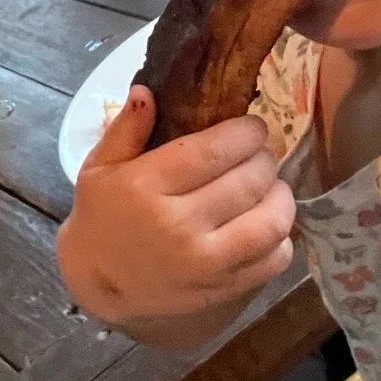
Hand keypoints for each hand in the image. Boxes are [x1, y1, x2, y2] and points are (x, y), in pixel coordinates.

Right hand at [55, 87, 294, 341]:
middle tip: (260, 153)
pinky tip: (265, 223)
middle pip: (249, 180)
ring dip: (280, 195)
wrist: (101, 284)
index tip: (251, 127)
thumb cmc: (102, 217)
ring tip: (270, 185)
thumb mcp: (99, 167)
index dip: (245, 132)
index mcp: (146, 186)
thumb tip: (148, 91)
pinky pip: (275, 259)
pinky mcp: (223, 288)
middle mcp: (178, 225)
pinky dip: (281, 237)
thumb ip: (126, 128)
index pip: (215, 150)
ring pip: (271, 221)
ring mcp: (205, 262)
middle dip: (264, 158)